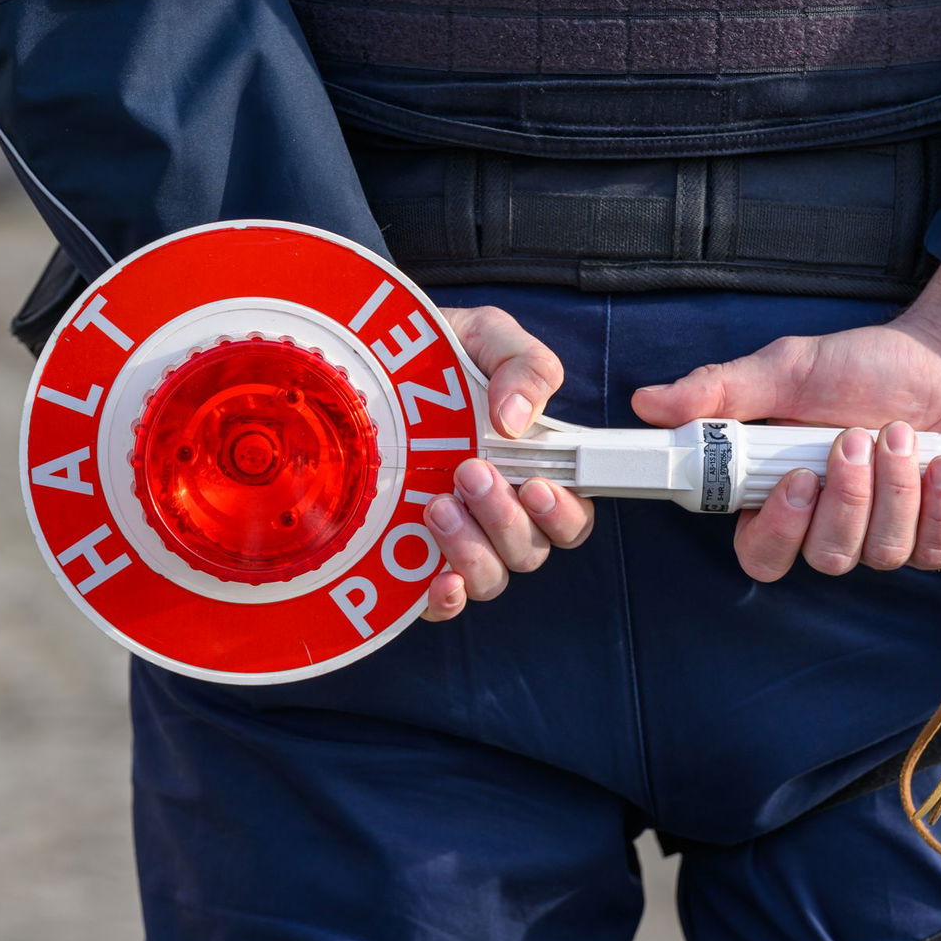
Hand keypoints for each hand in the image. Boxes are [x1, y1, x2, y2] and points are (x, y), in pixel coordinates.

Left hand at [420, 306, 594, 621]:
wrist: (369, 364)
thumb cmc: (440, 354)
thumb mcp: (488, 338)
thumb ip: (524, 366)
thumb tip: (518, 420)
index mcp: (535, 468)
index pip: (570, 515)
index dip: (563, 512)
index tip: (534, 484)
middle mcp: (502, 515)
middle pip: (531, 550)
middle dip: (505, 519)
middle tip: (470, 472)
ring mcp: (459, 541)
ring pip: (493, 577)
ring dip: (473, 550)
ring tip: (437, 505)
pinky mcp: (413, 563)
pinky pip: (443, 602)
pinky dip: (447, 599)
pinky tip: (437, 581)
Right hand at [632, 267, 940, 579]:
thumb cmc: (869, 365)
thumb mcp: (789, 370)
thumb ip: (720, 392)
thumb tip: (646, 403)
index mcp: (786, 498)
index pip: (762, 554)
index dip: (778, 530)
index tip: (797, 479)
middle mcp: (833, 528)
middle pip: (825, 558)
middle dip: (847, 497)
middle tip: (855, 437)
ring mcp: (887, 540)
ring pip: (880, 553)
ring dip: (893, 487)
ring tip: (901, 433)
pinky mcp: (939, 541)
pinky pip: (932, 551)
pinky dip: (937, 502)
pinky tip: (940, 459)